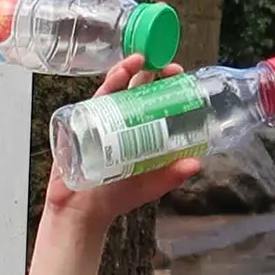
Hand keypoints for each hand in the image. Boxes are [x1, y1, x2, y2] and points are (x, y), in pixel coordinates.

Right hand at [23, 57, 197, 274]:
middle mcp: (117, 121)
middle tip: (159, 64)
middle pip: (132, 88)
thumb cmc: (114, 198)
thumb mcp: (149, 185)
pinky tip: (114, 80)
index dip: (163, 84)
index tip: (175, 73)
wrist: (80, 212)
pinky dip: (104, 88)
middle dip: (146, 71)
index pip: (151, 99)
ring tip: (137, 61)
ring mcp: (97, 121)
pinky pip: (91, 102)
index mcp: (136, 131)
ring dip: (123, 72)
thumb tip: (196, 163)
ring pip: (111, 90)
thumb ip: (171, 175)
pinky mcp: (79, 125)